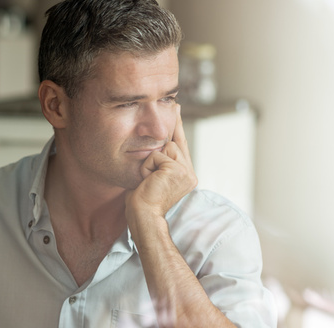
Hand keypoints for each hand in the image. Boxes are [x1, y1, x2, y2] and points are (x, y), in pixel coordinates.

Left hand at [125, 104, 196, 219]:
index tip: (176, 106)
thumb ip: (159, 161)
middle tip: (150, 178)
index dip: (177, 125)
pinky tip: (149, 181)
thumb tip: (156, 142)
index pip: (180, 145)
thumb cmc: (143, 202)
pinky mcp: (177, 169)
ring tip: (150, 181)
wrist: (144, 216)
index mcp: (186, 176)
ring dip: (150, 163)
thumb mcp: (152, 176)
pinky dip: (147, 166)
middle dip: (155, 155)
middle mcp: (190, 174)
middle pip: (172, 143)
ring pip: (165, 147)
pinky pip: (156, 155)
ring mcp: (186, 171)